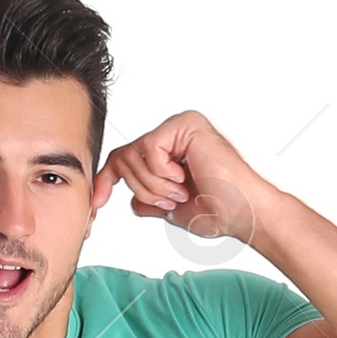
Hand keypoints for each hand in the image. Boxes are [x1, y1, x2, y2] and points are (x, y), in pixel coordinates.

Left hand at [94, 110, 264, 246]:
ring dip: (153, 186)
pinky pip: (150, 149)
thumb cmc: (218, 211)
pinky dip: (161, 173)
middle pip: (125, 157)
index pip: (125, 159)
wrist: (241, 213)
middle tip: (169, 201)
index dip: (106, 180)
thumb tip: (133, 202)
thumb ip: (151, 201)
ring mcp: (179, 127)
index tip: (96, 202)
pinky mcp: (186, 124)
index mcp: (170, 151)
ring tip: (180, 193)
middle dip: (141, 189)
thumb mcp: (172, 210)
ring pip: (134, 155)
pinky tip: (183, 179)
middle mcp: (174, 134)